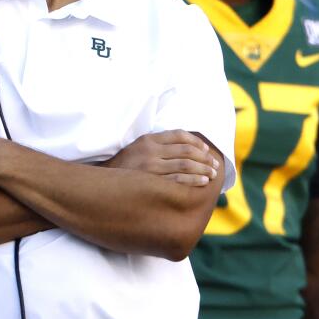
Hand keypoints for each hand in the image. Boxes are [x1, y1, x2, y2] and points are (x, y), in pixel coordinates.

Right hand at [104, 130, 218, 185]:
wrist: (103, 182)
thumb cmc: (125, 167)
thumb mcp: (137, 147)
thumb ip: (157, 144)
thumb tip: (186, 147)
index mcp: (148, 139)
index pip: (179, 135)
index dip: (196, 142)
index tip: (206, 150)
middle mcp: (150, 151)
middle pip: (186, 151)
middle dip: (205, 158)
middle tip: (215, 165)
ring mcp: (151, 167)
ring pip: (186, 165)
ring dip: (203, 170)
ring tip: (212, 174)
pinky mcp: (152, 182)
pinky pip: (178, 181)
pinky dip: (194, 181)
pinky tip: (202, 183)